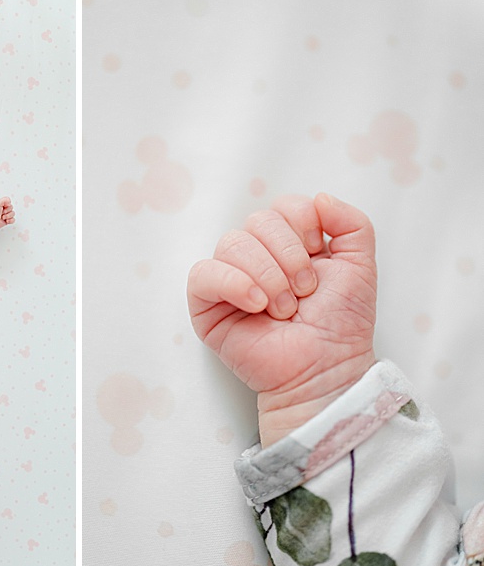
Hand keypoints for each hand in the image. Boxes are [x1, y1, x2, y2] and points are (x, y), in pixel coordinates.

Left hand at [0, 196, 14, 227]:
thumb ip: (4, 200)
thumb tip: (10, 202)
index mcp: (4, 205)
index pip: (10, 204)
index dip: (7, 206)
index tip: (3, 207)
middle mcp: (6, 209)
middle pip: (12, 209)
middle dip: (7, 211)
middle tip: (2, 213)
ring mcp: (7, 215)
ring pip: (13, 214)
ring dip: (8, 216)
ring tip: (3, 217)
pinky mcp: (8, 220)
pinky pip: (13, 220)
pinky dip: (10, 220)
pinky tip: (6, 220)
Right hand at [187, 194, 376, 446]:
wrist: (325, 367)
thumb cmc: (341, 323)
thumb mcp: (360, 265)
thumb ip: (352, 223)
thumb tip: (318, 198)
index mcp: (288, 243)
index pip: (282, 205)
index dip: (302, 224)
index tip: (318, 256)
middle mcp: (256, 256)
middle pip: (257, 220)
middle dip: (288, 255)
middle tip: (304, 292)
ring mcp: (228, 278)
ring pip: (232, 242)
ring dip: (266, 275)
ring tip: (283, 308)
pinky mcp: (205, 303)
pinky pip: (204, 273)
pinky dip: (233, 283)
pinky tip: (256, 305)